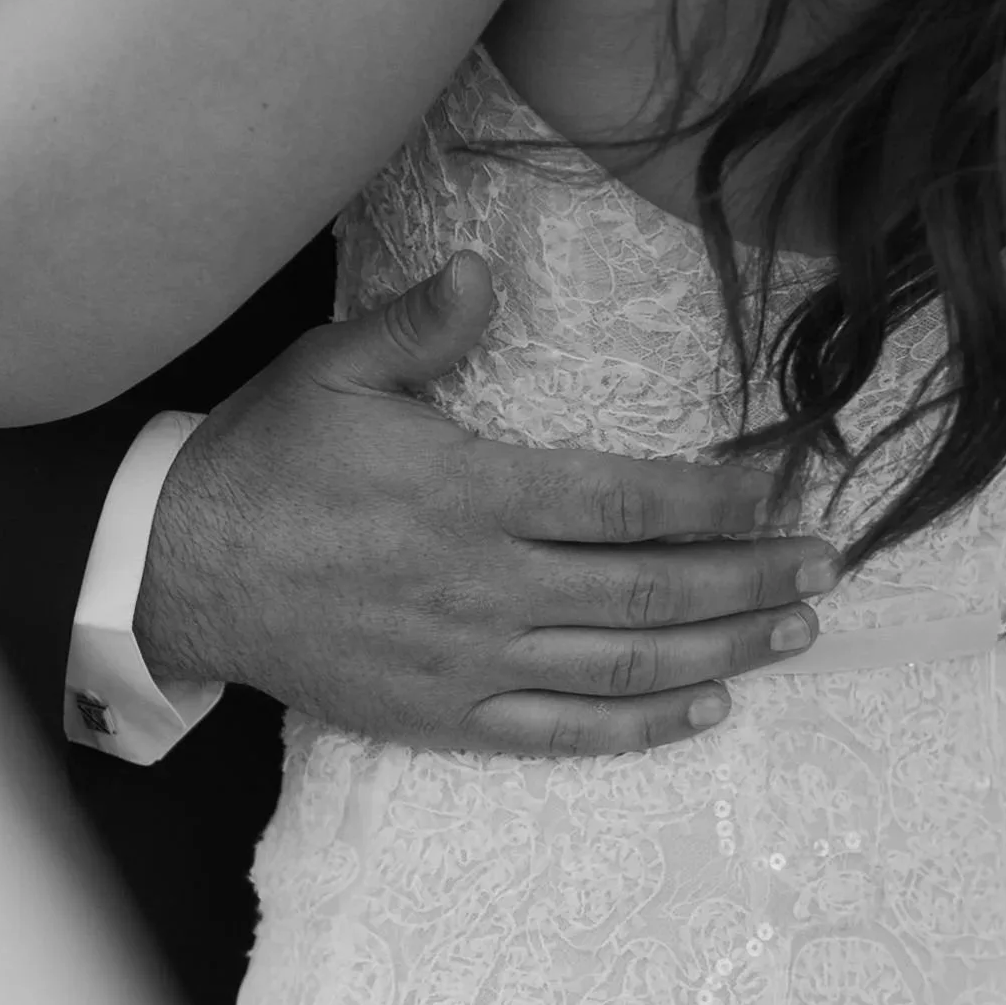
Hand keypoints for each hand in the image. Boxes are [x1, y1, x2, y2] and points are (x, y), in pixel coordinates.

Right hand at [135, 256, 842, 757]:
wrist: (180, 573)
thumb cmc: (262, 462)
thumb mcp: (329, 369)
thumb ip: (419, 325)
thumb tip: (486, 274)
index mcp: (469, 492)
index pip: (624, 500)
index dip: (715, 499)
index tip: (780, 489)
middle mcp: (484, 584)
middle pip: (649, 587)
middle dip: (751, 576)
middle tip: (825, 564)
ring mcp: (468, 659)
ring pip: (624, 663)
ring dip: (724, 646)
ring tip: (795, 630)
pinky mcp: (444, 714)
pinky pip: (563, 731)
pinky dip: (642, 724)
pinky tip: (705, 704)